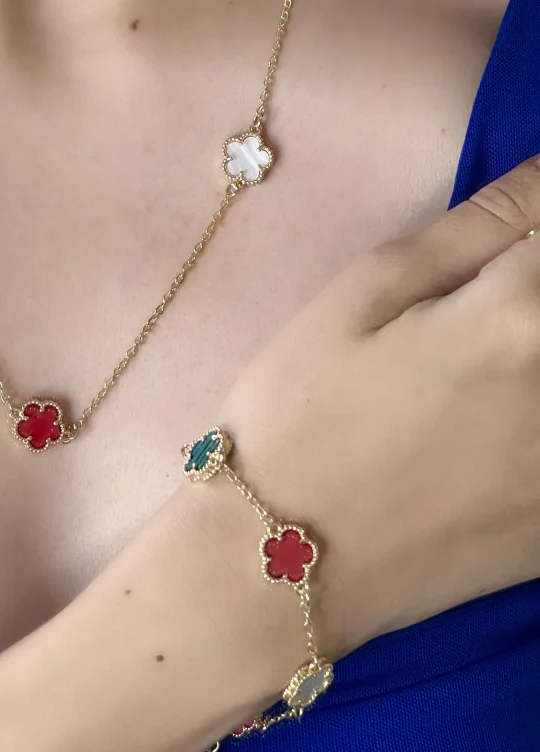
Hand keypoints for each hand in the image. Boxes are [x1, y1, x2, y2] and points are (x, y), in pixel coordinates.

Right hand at [215, 154, 539, 658]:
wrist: (277, 565)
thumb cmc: (301, 409)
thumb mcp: (363, 294)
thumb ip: (477, 226)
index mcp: (523, 319)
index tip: (512, 234)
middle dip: (536, 282)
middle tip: (483, 302)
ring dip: (535, 347)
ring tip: (469, 366)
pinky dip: (535, 413)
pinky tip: (481, 422)